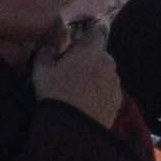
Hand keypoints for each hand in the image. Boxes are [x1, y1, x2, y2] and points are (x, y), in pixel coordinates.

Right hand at [40, 12, 129, 133]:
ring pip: (105, 73)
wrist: (74, 129)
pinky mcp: (118, 100)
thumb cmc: (56, 94)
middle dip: (89, 59)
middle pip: (100, 54)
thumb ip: (46, 53)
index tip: (83, 38)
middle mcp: (108, 62)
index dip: (91, 33)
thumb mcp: (41, 71)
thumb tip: (49, 48)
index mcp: (91, 50)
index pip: (98, 30)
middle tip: (73, 71)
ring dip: (95, 76)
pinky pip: (108, 90)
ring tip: (78, 91)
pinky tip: (87, 103)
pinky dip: (100, 92)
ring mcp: (115, 82)